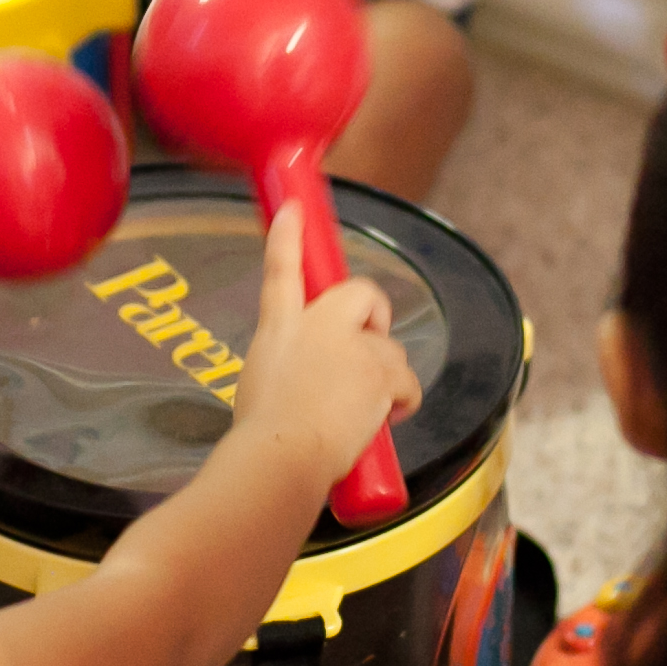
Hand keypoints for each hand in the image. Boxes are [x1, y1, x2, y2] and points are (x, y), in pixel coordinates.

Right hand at [228, 204, 420, 494]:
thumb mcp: (259, 383)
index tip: (294, 211)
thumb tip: (301, 382)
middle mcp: (317, 327)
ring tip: (361, 409)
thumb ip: (285, 367)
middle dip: (374, 315)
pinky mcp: (381, 372)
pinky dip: (402, 402)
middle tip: (368, 346)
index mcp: (278, 328)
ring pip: (389, 349)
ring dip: (384, 374)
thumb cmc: (263, 434)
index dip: (288, 236)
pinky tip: (382, 421)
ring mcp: (353, 347)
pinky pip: (408, 382)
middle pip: (361, 293)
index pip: (281, 269)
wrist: (281, 454)